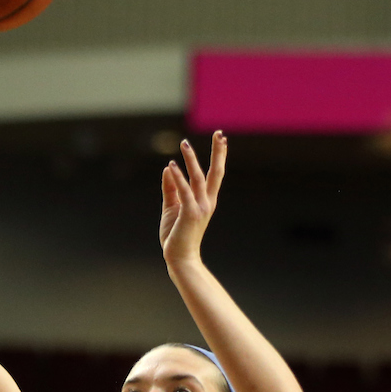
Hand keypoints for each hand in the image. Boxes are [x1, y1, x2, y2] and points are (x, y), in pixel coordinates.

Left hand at [159, 133, 226, 267]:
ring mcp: (200, 208)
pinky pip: (184, 192)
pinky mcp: (189, 214)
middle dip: (218, 153)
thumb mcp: (172, 207)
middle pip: (216, 173)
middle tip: (219, 133)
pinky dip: (178, 178)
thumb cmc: (176, 235)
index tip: (221, 138)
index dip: (218, 156)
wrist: (179, 258)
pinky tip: (172, 165)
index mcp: (206, 201)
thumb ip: (171, 188)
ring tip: (184, 143)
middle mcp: (207, 202)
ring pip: (198, 178)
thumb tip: (169, 168)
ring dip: (191, 160)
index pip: (215, 175)